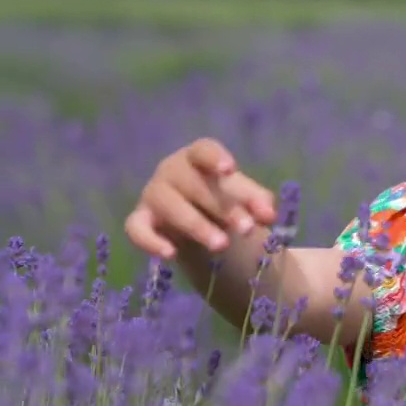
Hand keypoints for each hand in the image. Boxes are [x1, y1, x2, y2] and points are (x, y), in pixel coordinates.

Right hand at [125, 138, 277, 258]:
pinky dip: (151, 241)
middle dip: (223, 207)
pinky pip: (137, 229)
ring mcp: (153, 194)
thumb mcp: (245, 201)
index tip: (230, 170)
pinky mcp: (140, 220)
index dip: (215, 157)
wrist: (201, 226)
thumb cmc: (224, 202)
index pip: (203, 150)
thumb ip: (259, 204)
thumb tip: (269, 215)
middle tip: (247, 230)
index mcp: (198, 158)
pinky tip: (171, 255)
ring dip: (196, 225)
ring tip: (222, 245)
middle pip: (194, 183)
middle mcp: (172, 171)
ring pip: (169, 205)